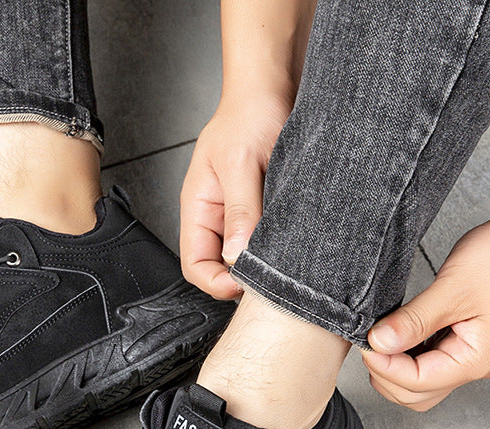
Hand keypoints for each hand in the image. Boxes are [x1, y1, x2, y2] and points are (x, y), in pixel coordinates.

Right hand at [180, 91, 292, 299]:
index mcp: (198, 208)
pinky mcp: (261, 208)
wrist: (273, 84)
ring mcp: (238, 214)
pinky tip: (294, 237)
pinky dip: (277, 244)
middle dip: (241, 276)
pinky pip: (264, 238)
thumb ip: (240, 211)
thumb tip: (236, 256)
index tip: (246, 283)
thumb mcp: (242, 163)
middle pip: (219, 266)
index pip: (195, 265)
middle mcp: (215, 216)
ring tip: (284, 254)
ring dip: (262, 259)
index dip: (216, 282)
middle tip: (272, 275)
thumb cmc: (249, 113)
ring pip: (244, 255)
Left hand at [363, 214, 489, 410]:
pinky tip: (400, 336)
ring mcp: (473, 357)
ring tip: (384, 339)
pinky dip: (409, 357)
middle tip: (371, 344)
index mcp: (477, 358)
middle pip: (418, 394)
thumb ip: (415, 319)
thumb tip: (379, 343)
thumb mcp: (455, 286)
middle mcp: (478, 365)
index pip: (417, 382)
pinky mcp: (468, 345)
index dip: (384, 366)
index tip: (366, 344)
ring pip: (424, 385)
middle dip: (387, 374)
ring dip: (396, 369)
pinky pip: (432, 365)